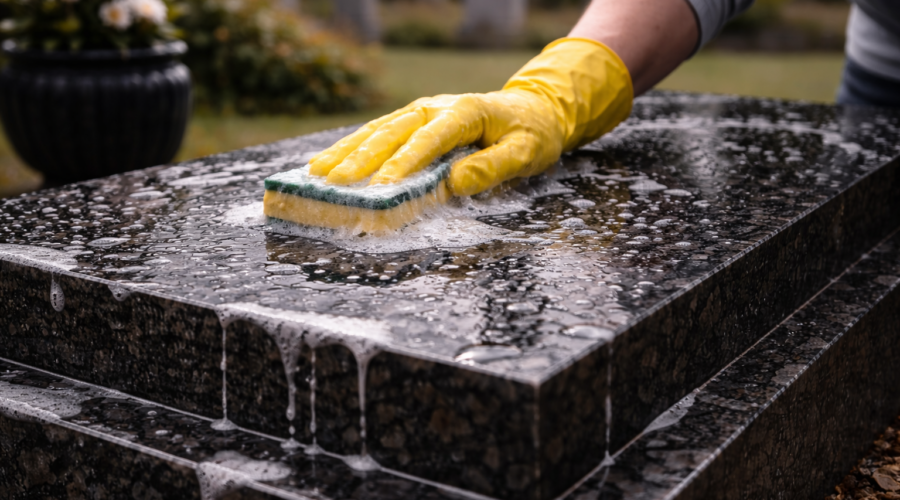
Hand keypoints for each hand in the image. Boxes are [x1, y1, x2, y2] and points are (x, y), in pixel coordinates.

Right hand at [308, 38, 633, 196]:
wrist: (533, 110)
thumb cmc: (531, 134)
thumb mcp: (525, 152)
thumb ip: (493, 167)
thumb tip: (456, 183)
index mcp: (463, 113)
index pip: (429, 140)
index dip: (405, 163)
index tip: (382, 187)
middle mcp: (435, 108)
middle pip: (392, 133)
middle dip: (361, 159)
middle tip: (334, 183)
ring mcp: (421, 113)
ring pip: (376, 131)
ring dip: (346, 152)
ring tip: (317, 173)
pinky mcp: (413, 123)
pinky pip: (378, 134)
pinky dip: (351, 148)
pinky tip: (326, 162)